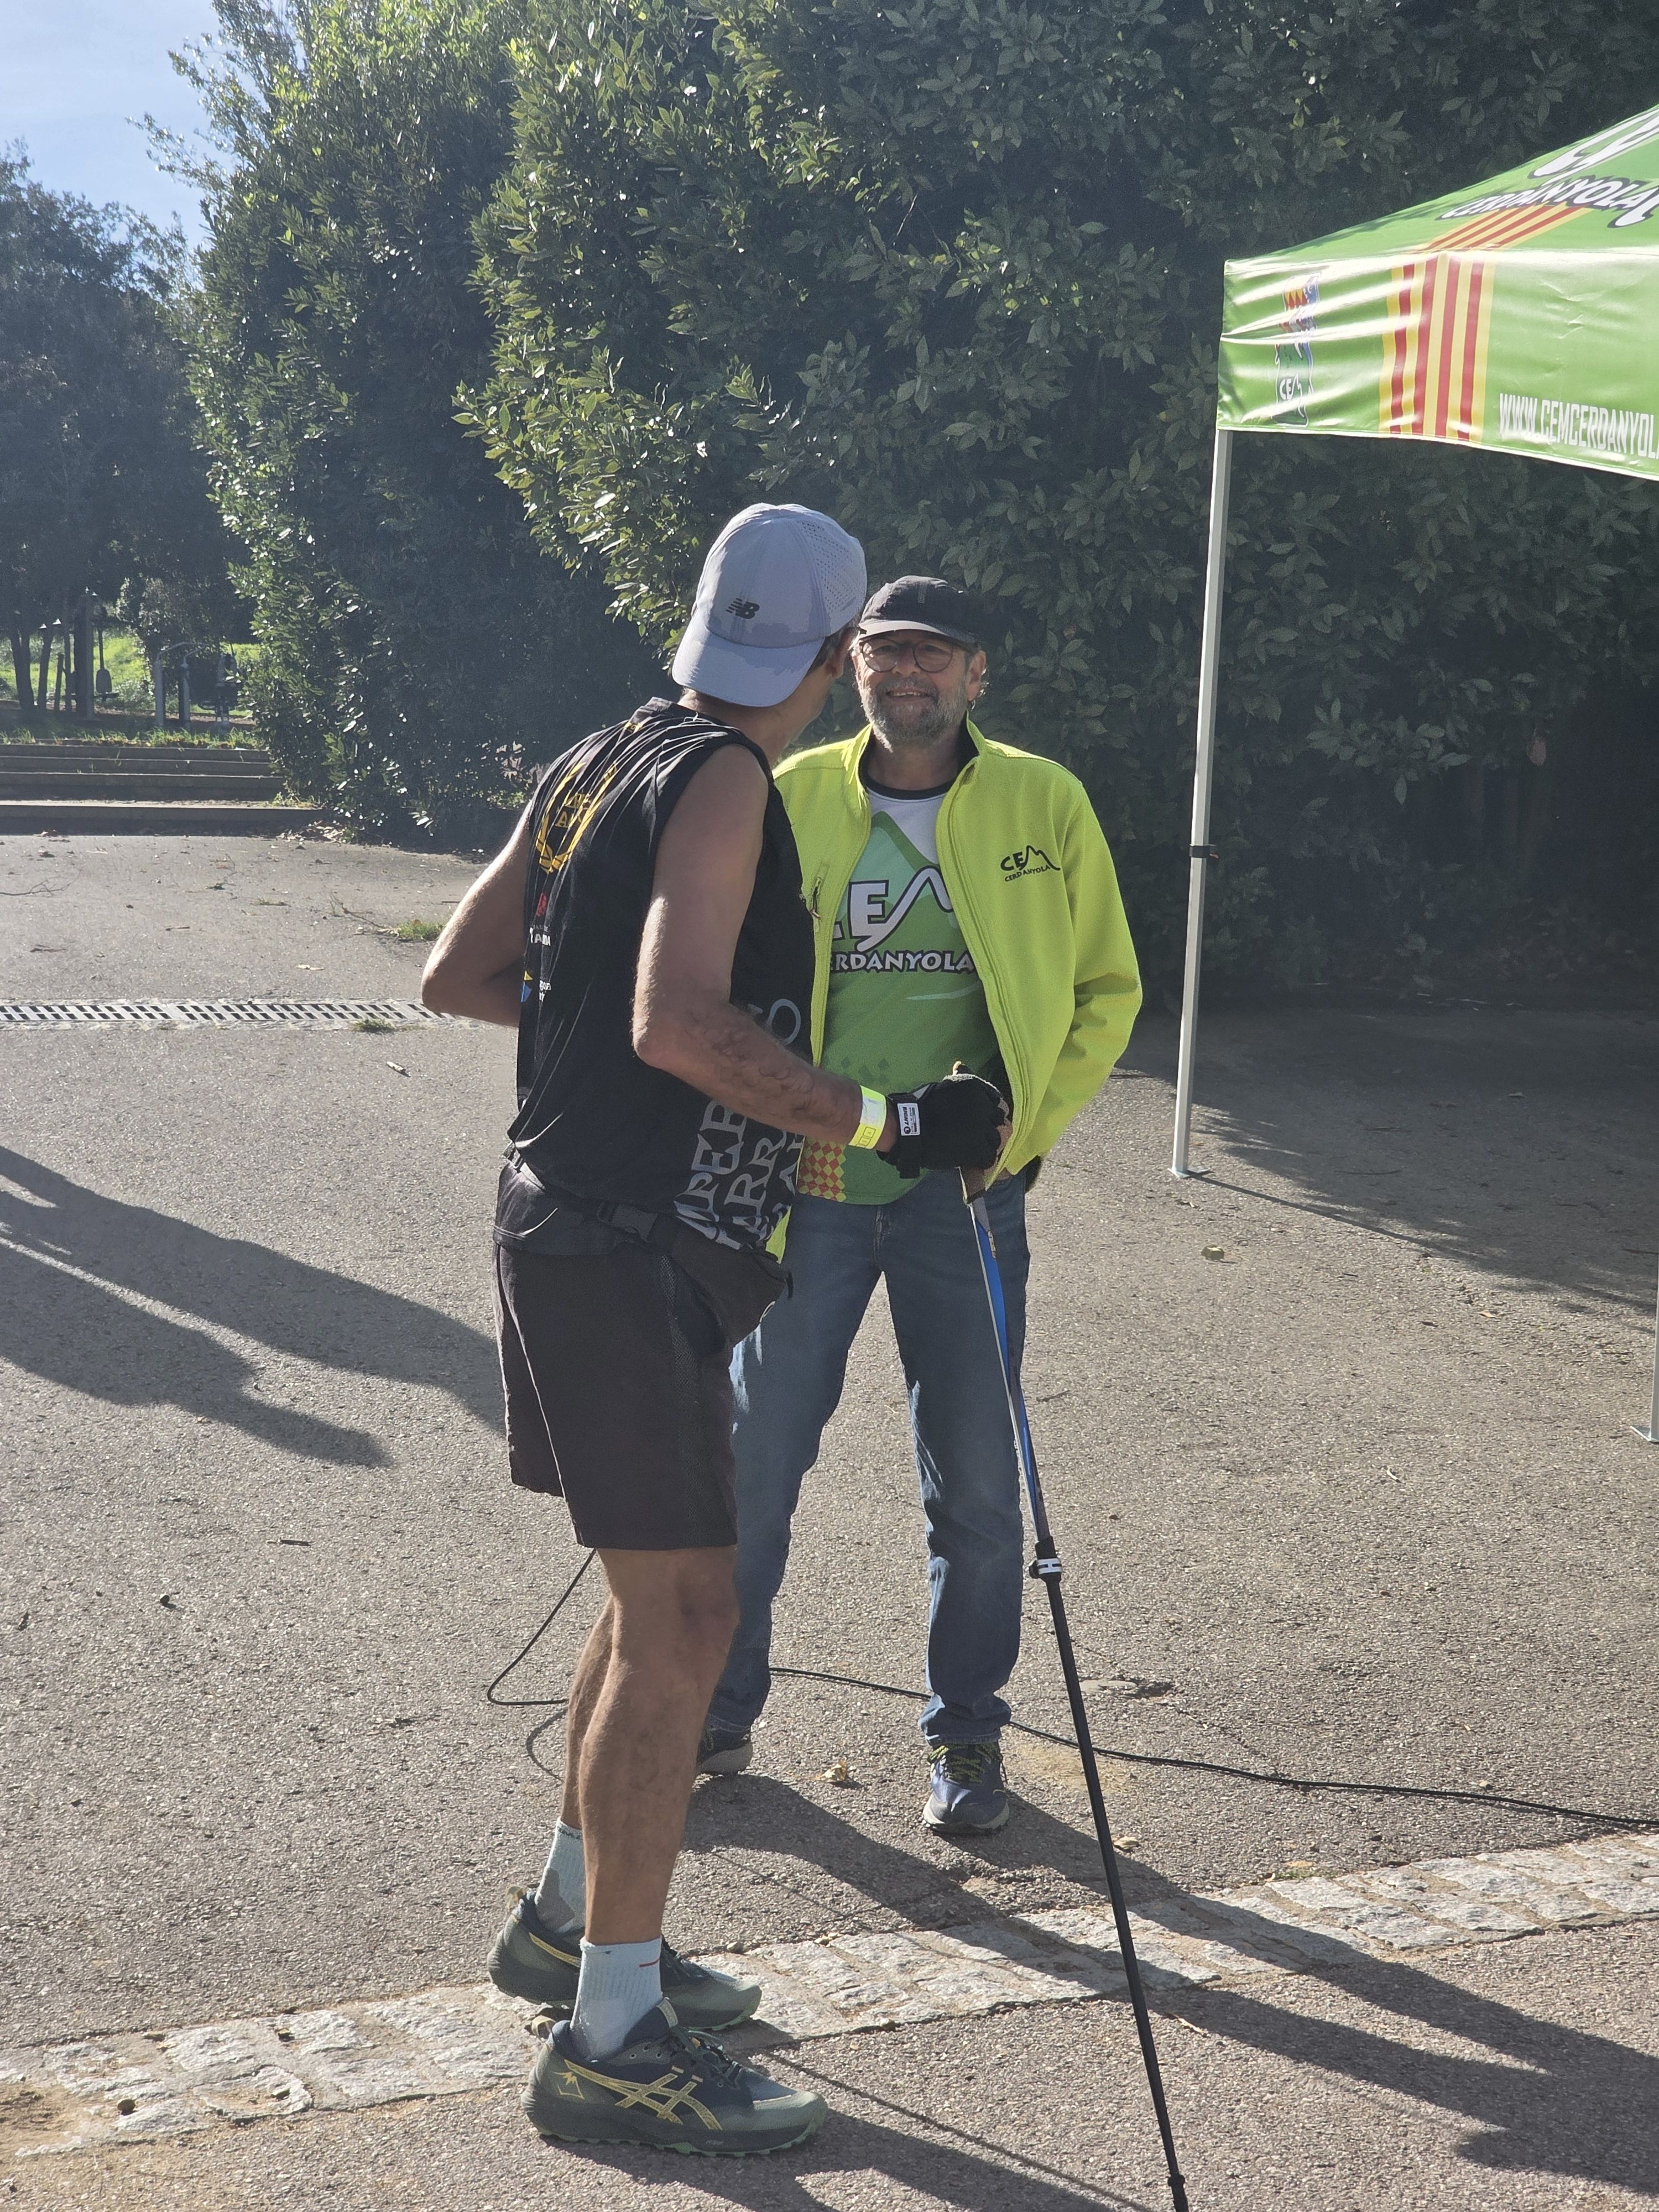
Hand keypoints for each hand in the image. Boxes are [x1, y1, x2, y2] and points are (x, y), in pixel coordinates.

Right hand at [887, 1072, 1007, 1179]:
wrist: (909, 1127)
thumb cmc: (922, 1106)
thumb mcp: (943, 1085)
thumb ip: (957, 1079)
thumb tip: (959, 1065)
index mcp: (976, 1087)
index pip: (996, 1100)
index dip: (988, 1111)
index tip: (978, 1117)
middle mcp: (984, 1105)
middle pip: (999, 1120)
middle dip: (989, 1127)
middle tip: (975, 1134)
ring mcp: (982, 1127)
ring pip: (996, 1140)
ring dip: (986, 1145)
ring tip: (972, 1148)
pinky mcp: (977, 1148)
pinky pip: (989, 1157)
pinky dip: (981, 1160)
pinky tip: (972, 1160)